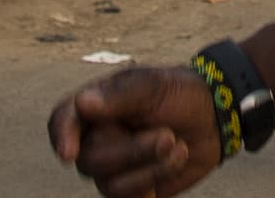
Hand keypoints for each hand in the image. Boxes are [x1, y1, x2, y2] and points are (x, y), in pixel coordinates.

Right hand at [48, 67, 220, 196]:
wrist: (214, 118)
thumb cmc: (181, 94)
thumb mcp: (156, 86)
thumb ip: (120, 96)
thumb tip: (81, 103)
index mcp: (96, 106)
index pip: (62, 119)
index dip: (61, 136)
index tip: (68, 153)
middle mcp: (96, 139)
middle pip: (89, 160)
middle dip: (133, 151)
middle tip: (168, 136)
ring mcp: (111, 167)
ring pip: (110, 185)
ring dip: (151, 168)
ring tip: (179, 147)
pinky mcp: (131, 188)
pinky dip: (153, 183)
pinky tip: (173, 163)